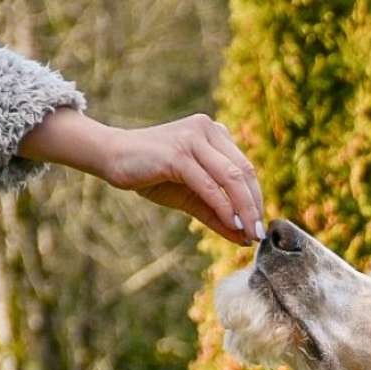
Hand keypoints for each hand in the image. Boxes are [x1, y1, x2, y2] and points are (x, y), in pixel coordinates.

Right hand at [19, 108, 263, 245]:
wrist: (111, 158)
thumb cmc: (153, 175)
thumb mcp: (192, 197)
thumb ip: (218, 214)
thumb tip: (245, 239)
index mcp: (214, 133)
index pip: (246, 168)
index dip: (256, 198)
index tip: (259, 226)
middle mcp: (207, 129)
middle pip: (244, 172)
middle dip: (254, 206)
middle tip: (258, 234)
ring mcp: (192, 138)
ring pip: (231, 178)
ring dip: (244, 210)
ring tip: (250, 233)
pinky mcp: (177, 153)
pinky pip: (208, 185)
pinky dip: (222, 206)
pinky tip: (231, 224)